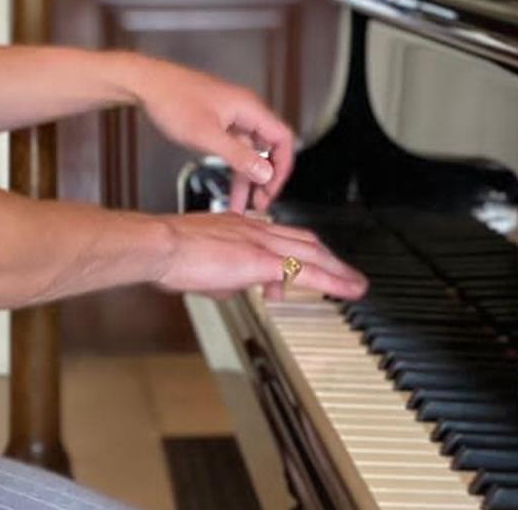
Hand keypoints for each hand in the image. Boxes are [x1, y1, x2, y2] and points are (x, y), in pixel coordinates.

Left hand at [121, 54, 295, 212]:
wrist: (145, 83)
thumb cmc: (171, 99)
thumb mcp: (206, 135)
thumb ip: (238, 156)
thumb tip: (265, 173)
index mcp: (249, 108)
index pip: (283, 139)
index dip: (282, 167)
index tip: (272, 189)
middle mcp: (244, 110)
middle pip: (269, 148)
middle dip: (265, 177)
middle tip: (259, 203)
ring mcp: (231, 116)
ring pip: (249, 152)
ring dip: (246, 178)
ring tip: (240, 205)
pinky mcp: (217, 122)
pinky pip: (233, 148)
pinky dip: (232, 168)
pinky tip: (226, 188)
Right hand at [154, 213, 367, 300]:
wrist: (162, 246)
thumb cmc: (172, 255)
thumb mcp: (204, 267)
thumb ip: (226, 277)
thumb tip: (235, 288)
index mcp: (241, 228)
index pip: (280, 237)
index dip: (299, 252)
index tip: (308, 266)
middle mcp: (256, 229)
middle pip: (305, 241)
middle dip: (328, 259)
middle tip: (345, 274)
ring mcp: (262, 242)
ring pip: (312, 253)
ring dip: (338, 270)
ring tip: (355, 285)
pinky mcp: (263, 259)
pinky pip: (307, 270)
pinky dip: (332, 280)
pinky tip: (347, 290)